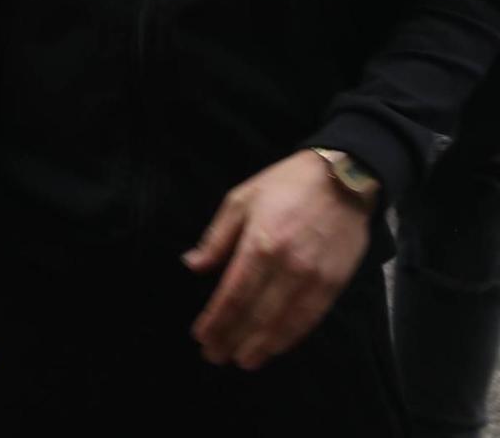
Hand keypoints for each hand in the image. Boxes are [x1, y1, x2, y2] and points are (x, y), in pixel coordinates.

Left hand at [184, 149, 372, 369]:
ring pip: (283, 323)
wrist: (344, 177)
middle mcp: (287, 266)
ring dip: (260, 346)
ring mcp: (314, 278)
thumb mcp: (240, 200)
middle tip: (214, 356)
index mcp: (259, 243)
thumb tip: (192, 265)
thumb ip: (217, 238)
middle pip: (255, 314)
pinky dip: (291, 337)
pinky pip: (310, 318)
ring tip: (242, 361)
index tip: (201, 336)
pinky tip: (276, 347)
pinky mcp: (335, 283)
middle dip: (232, 338)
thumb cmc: (285, 185)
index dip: (216, 320)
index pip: (233, 294)